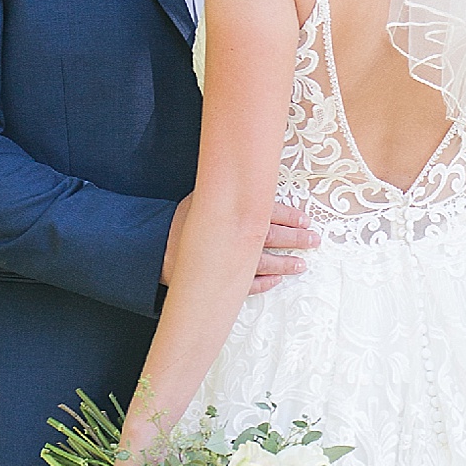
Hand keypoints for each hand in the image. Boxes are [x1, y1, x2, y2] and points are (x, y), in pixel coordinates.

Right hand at [163, 194, 317, 294]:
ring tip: (302, 264)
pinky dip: (264, 283)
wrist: (152, 251)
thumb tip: (252, 179)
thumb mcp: (200, 198)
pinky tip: (278, 280)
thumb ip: (225, 193)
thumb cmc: (180, 222)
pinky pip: (248, 285)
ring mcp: (228, 264)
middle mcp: (232, 240)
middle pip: (272, 239)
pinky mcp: (221, 282)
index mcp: (230, 216)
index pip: (267, 214)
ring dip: (285, 264)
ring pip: (264, 264)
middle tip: (314, 240)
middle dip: (296, 240)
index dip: (289, 217)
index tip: (305, 220)